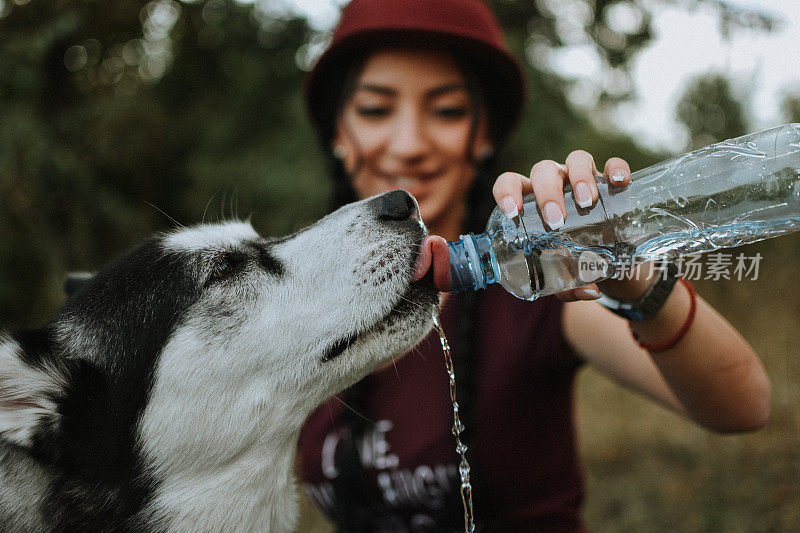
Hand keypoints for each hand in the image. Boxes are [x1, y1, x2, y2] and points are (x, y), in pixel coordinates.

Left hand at [492, 150, 637, 301]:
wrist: (607, 253)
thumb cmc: (572, 259)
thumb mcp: (564, 275)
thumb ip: (568, 285)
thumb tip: (589, 292)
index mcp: (531, 202)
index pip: (510, 184)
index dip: (507, 192)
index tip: (513, 212)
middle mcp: (554, 183)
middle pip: (544, 171)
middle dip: (548, 193)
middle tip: (556, 220)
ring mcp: (582, 178)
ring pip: (576, 160)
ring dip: (579, 177)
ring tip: (587, 201)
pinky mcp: (610, 179)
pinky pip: (614, 164)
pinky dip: (617, 167)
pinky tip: (618, 182)